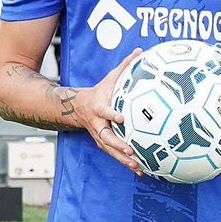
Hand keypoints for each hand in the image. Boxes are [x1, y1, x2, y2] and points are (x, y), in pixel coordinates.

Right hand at [74, 46, 145, 172]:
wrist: (79, 107)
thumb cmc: (101, 91)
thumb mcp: (110, 78)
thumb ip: (126, 66)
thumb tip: (141, 51)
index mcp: (99, 107)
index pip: (105, 111)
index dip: (111, 114)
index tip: (121, 117)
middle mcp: (98, 124)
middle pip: (106, 136)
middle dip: (117, 144)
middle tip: (130, 149)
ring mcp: (99, 136)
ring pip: (110, 150)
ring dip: (123, 159)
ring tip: (137, 166)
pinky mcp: (103, 144)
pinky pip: (114, 155)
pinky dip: (126, 162)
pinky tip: (140, 170)